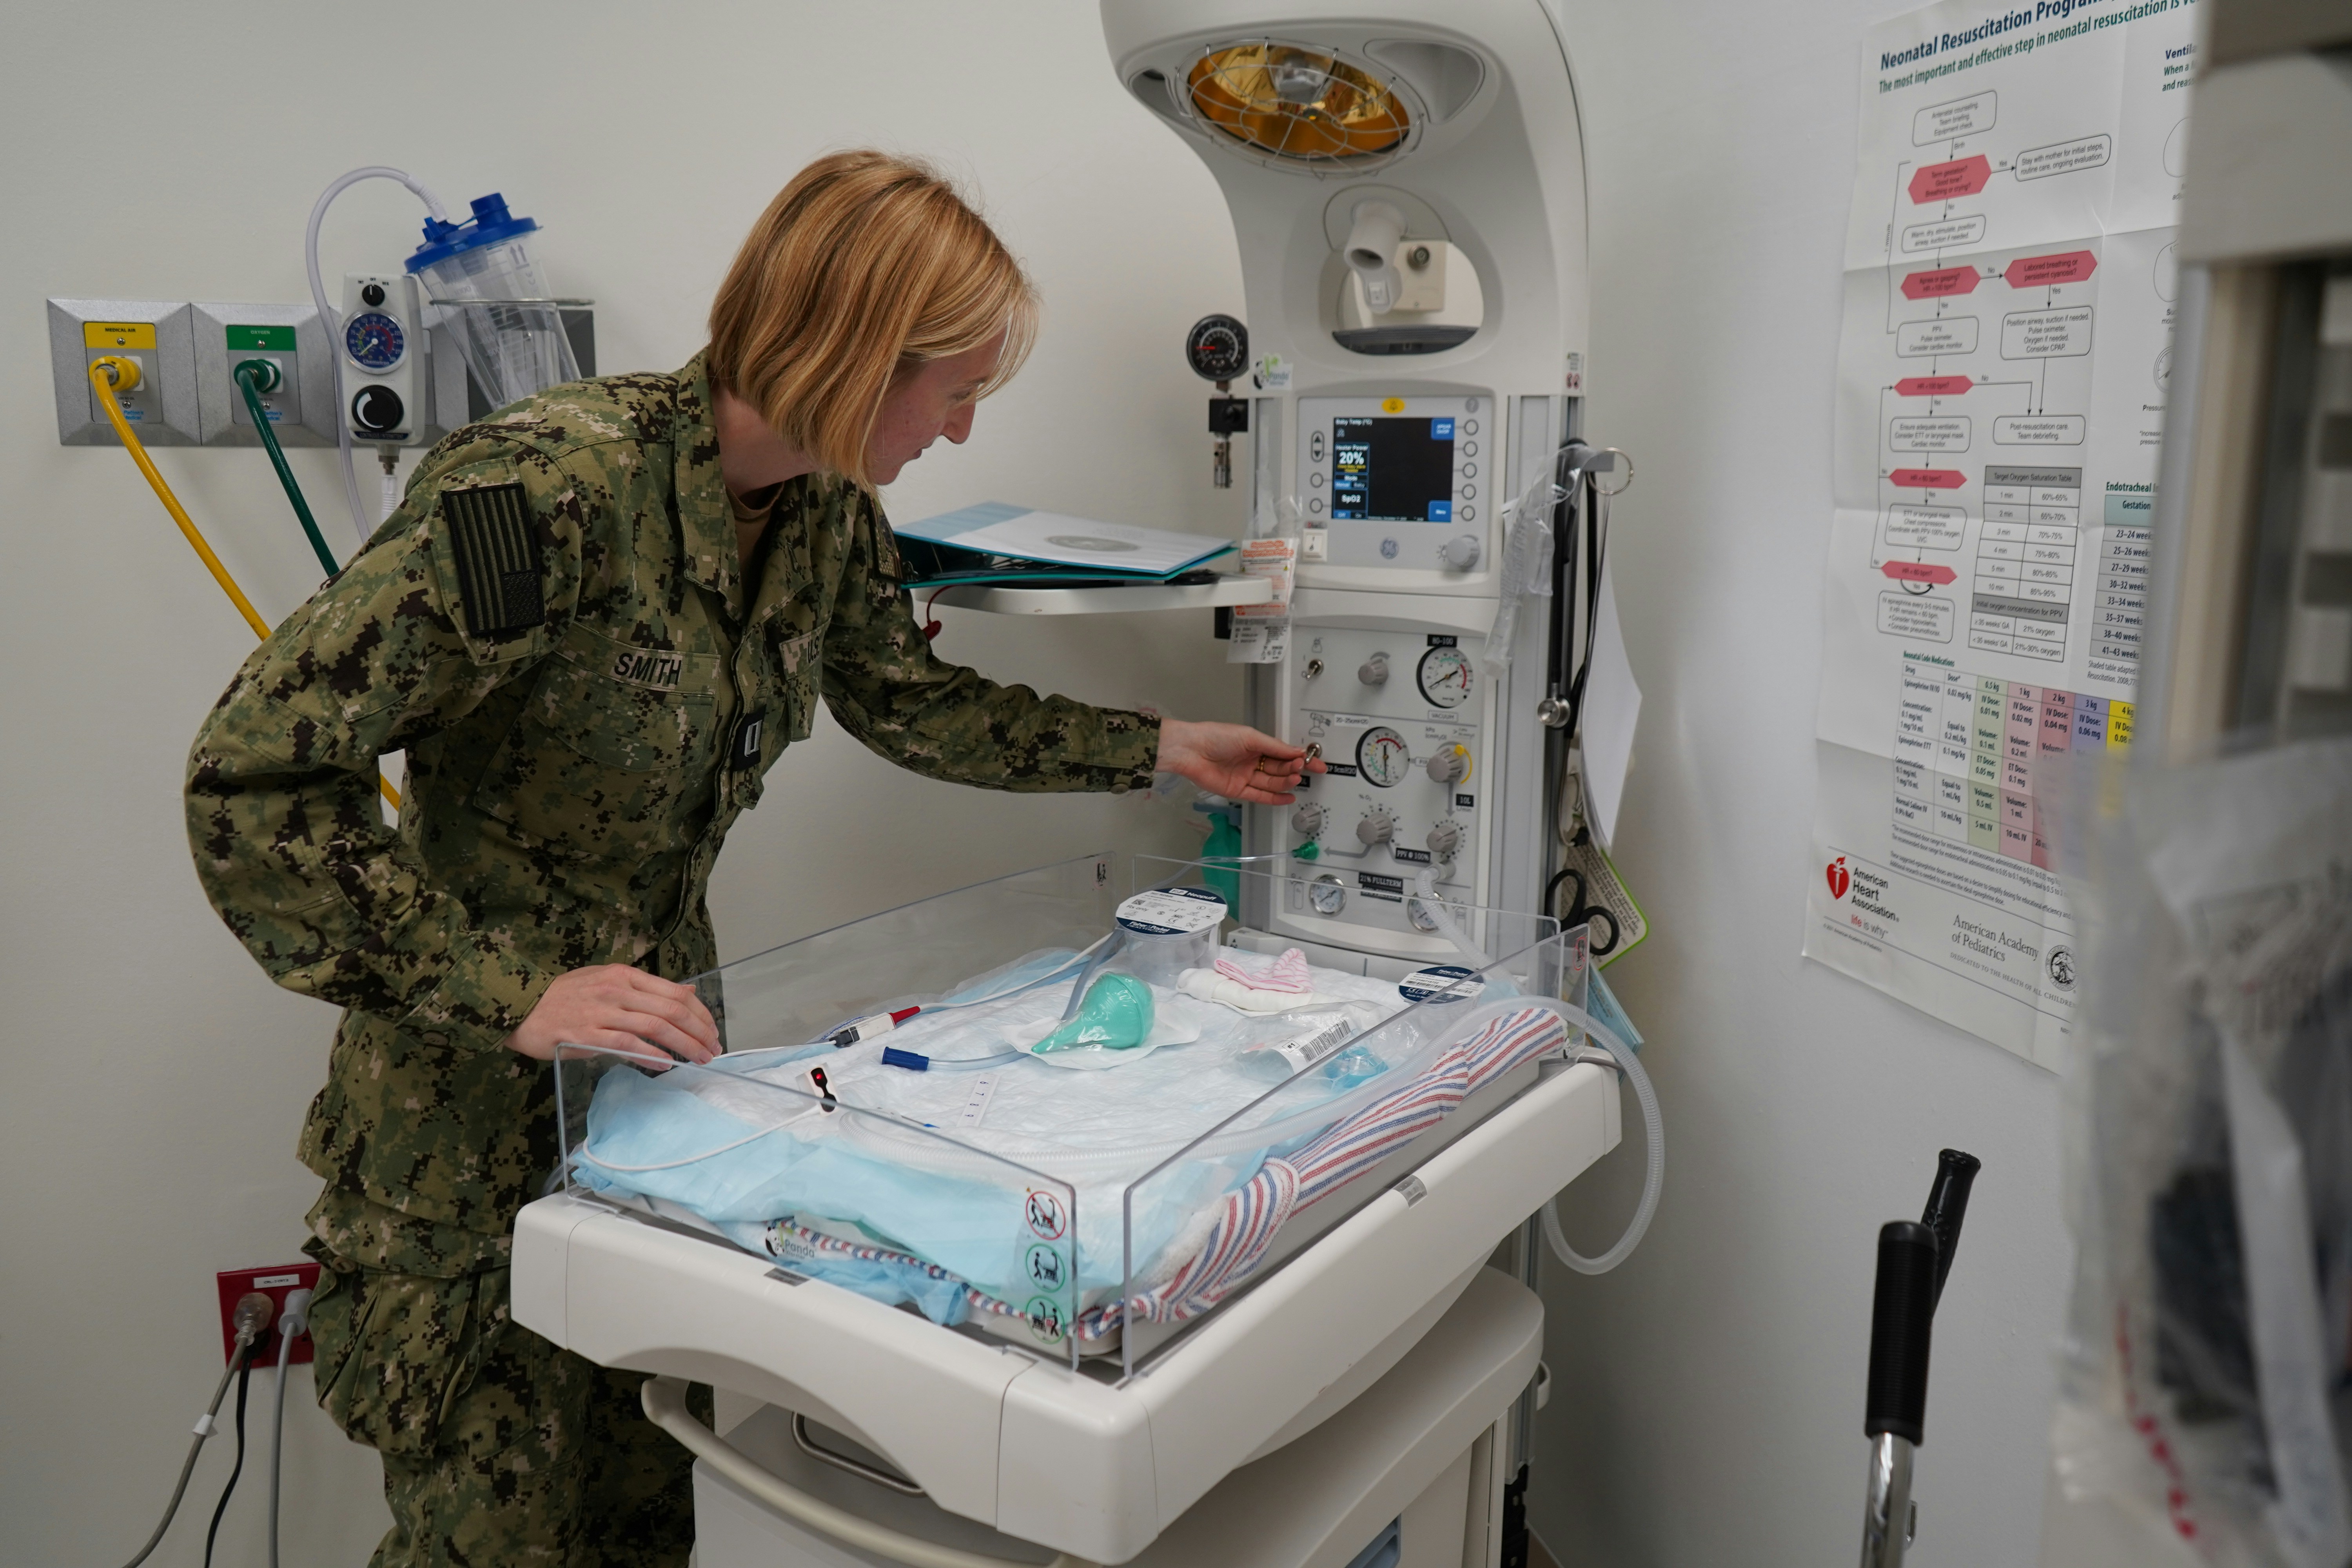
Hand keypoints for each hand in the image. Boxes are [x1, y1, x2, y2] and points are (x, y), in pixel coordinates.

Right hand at [501, 964, 721, 1066]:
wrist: (519, 1006)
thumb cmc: (563, 997)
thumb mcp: (607, 982)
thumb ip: (646, 990)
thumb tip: (687, 994)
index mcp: (624, 976)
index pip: (675, 993)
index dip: (700, 1013)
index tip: (712, 1031)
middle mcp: (617, 990)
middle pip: (671, 1010)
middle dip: (699, 1032)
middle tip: (714, 1050)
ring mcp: (602, 1011)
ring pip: (655, 1026)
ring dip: (683, 1045)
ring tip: (700, 1059)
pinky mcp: (586, 1034)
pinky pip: (626, 1044)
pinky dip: (650, 1055)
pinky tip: (666, 1064)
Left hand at [1156, 719, 1323, 804]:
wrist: (1191, 751)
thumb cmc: (1217, 737)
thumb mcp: (1250, 737)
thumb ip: (1275, 747)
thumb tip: (1296, 752)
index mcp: (1255, 745)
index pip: (1283, 753)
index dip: (1299, 758)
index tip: (1316, 763)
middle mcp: (1252, 761)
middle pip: (1279, 769)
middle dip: (1293, 769)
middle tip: (1303, 769)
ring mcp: (1245, 777)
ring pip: (1271, 783)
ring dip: (1285, 782)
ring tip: (1296, 780)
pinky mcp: (1237, 791)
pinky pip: (1259, 796)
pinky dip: (1275, 798)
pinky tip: (1288, 797)